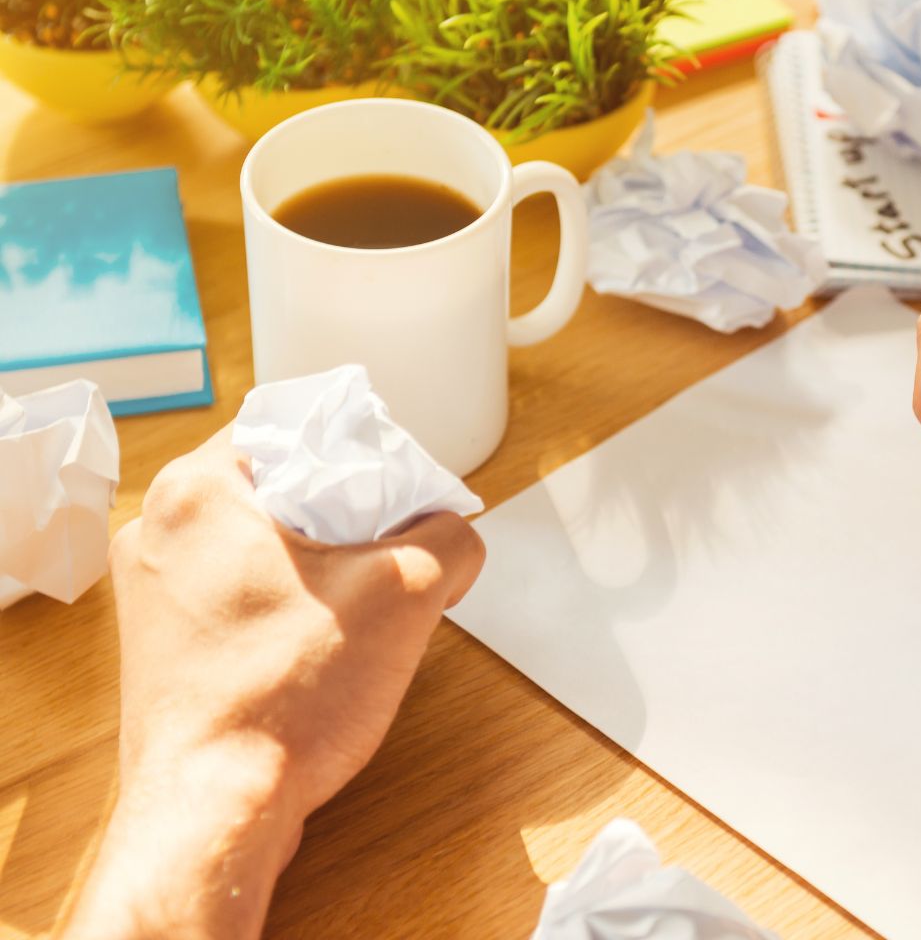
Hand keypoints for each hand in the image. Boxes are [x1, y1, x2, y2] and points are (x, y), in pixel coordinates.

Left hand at [63, 426, 484, 939]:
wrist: (215, 812)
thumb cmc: (288, 697)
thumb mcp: (406, 594)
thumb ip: (450, 537)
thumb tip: (453, 532)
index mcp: (197, 490)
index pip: (292, 425)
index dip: (356, 449)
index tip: (392, 487)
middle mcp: (157, 528)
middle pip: (273, 482)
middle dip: (337, 507)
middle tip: (383, 541)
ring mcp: (148, 588)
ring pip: (253, 537)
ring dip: (310, 554)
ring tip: (356, 593)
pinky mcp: (157, 639)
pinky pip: (231, 585)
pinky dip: (279, 594)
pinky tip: (316, 634)